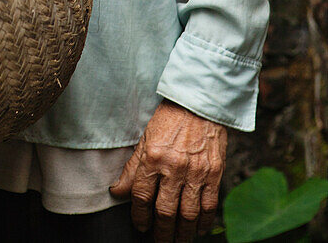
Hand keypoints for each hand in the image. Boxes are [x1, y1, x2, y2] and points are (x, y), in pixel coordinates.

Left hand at [109, 99, 226, 241]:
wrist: (199, 103)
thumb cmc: (170, 119)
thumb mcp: (145, 138)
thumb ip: (132, 168)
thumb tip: (117, 191)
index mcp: (153, 157)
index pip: (142, 196)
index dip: (139, 216)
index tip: (140, 226)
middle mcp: (174, 167)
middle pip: (165, 211)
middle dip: (161, 232)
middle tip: (159, 241)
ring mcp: (196, 172)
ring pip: (188, 214)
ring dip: (182, 233)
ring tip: (177, 241)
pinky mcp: (214, 173)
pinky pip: (209, 205)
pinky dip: (203, 222)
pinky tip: (197, 229)